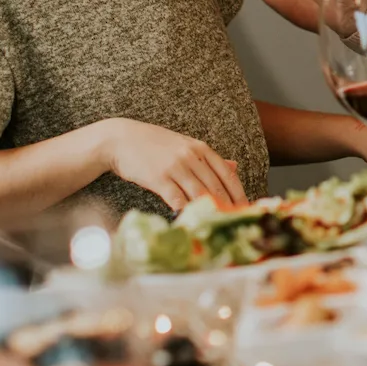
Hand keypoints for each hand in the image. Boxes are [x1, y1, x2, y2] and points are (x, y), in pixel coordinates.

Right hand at [102, 119, 247, 211]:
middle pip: (216, 186)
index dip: (238, 192)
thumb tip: (233, 167)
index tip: (245, 207)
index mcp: (200, 148)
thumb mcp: (184, 145)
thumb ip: (207, 158)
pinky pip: (177, 199)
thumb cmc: (153, 144)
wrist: (121, 139)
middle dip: (228, 206)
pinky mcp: (158, 178)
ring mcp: (175, 167)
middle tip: (235, 222)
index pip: (227, 173)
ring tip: (218, 226)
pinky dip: (185, 211)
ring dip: (210, 211)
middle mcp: (191, 157)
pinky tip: (190, 221)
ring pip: (199, 194)